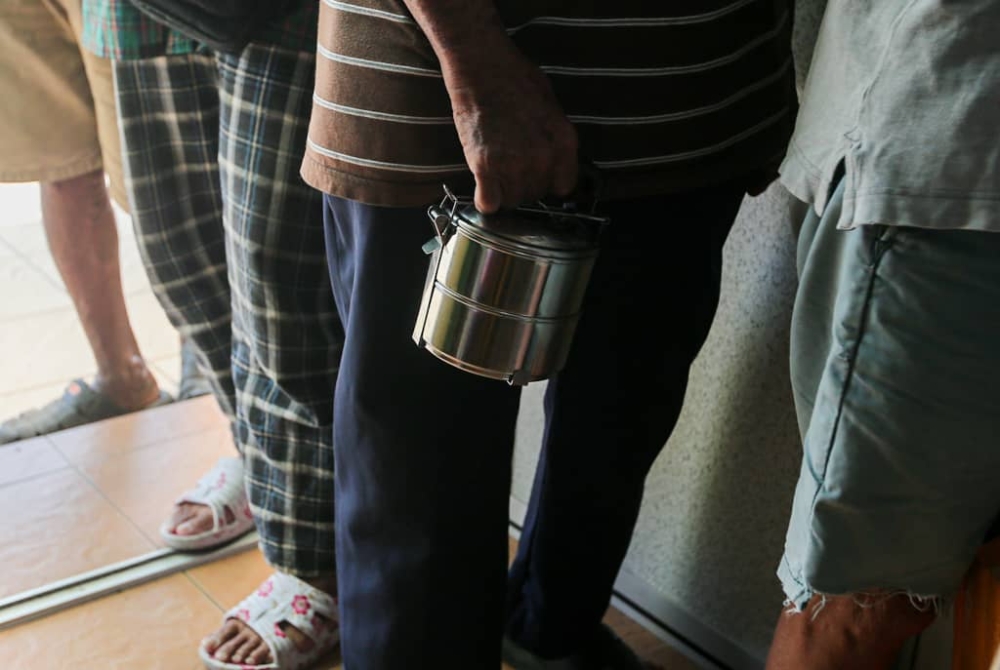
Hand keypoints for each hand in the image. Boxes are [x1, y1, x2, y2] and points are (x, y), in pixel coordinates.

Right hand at [444, 38, 578, 212]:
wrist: (483, 67)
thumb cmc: (515, 79)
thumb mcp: (552, 106)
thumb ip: (554, 138)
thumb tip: (551, 160)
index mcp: (564, 141)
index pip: (563, 186)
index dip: (548, 183)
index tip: (536, 176)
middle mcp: (543, 157)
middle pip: (535, 195)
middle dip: (523, 186)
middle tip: (510, 168)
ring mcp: (514, 164)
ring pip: (513, 201)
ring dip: (504, 193)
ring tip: (495, 174)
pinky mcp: (485, 167)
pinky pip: (489, 203)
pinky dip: (485, 200)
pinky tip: (484, 187)